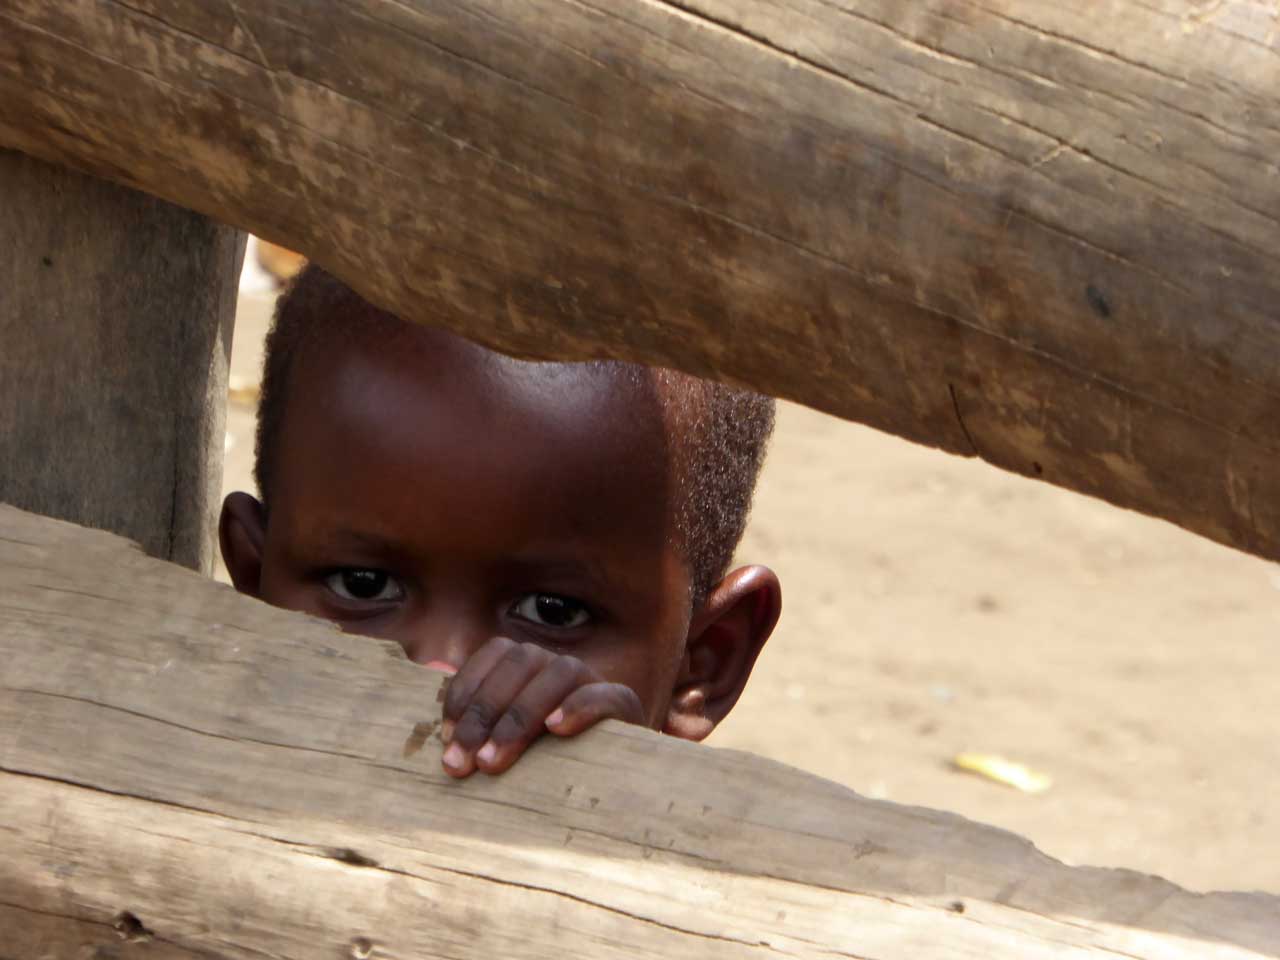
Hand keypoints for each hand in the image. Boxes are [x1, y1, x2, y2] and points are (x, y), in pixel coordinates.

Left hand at [440, 636, 643, 777]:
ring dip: (520, 715)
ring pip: (560, 672)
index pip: (497, 651)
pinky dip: (580, 706)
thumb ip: (474, 709)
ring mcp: (596, 681)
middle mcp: (561, 665)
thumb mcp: (505, 738)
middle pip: (522, 662)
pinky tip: (556, 729)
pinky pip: (606, 694)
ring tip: (494, 761)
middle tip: (463, 763)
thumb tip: (435, 669)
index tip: (447, 735)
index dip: (467, 688)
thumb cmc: (546, 761)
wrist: (609, 783)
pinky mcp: (625, 705)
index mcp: (533, 666)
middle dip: (485, 711)